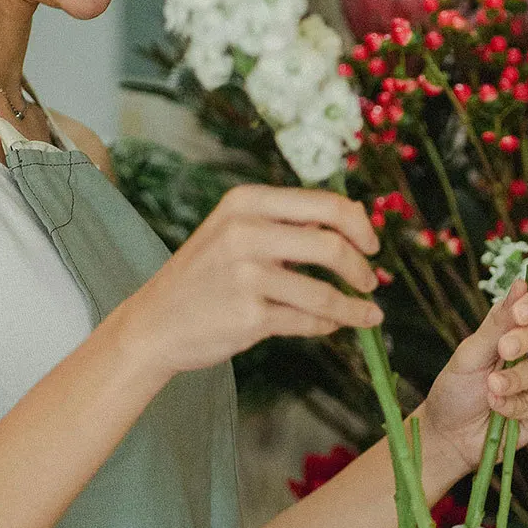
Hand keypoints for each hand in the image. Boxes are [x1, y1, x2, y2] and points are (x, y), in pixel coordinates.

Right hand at [117, 185, 383, 378]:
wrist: (155, 323)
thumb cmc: (205, 276)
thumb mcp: (236, 230)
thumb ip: (289, 221)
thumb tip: (355, 215)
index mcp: (247, 202)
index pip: (325, 205)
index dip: (360, 226)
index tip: (372, 245)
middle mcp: (246, 233)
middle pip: (332, 246)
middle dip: (362, 268)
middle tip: (370, 282)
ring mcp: (246, 276)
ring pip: (325, 293)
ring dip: (354, 308)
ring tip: (368, 315)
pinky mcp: (249, 316)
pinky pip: (308, 321)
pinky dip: (328, 325)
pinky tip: (333, 325)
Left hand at [420, 279, 527, 476]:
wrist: (449, 433)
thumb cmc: (458, 388)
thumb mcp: (470, 353)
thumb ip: (497, 323)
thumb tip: (521, 283)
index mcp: (519, 325)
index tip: (521, 310)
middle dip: (526, 338)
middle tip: (503, 349)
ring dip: (518, 377)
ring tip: (491, 386)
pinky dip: (516, 404)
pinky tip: (495, 406)